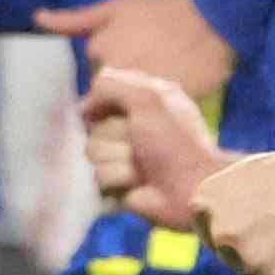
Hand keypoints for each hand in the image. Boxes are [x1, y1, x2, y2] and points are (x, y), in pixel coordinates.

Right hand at [76, 60, 224, 220]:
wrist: (191, 188)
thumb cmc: (175, 141)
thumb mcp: (147, 99)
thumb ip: (111, 86)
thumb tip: (83, 106)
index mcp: (144, 102)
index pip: (104, 92)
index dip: (100, 101)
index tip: (101, 110)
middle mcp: (131, 127)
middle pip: (93, 124)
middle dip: (112, 135)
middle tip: (137, 143)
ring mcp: (123, 157)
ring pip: (92, 151)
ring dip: (117, 159)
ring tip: (140, 167)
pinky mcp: (117, 184)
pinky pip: (98, 176)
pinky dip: (119, 178)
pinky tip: (138, 183)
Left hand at [178, 115, 274, 274]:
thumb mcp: (244, 178)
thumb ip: (222, 211)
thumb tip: (214, 238)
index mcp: (206, 203)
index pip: (216, 239)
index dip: (245, 229)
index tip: (268, 213)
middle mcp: (223, 234)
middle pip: (241, 261)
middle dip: (267, 248)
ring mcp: (253, 258)